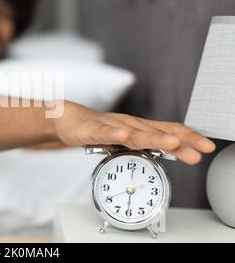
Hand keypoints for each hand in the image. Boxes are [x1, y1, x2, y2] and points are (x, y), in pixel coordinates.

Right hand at [53, 102, 215, 164]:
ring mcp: (110, 126)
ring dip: (154, 138)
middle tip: (198, 151)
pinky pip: (103, 132)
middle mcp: (128, 124)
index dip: (188, 138)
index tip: (206, 147)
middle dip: (180, 142)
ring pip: (134, 133)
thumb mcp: (123, 138)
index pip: (167, 131)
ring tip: (171, 144)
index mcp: (137, 128)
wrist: (65, 118)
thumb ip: (141, 145)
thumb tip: (165, 154)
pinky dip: (114, 133)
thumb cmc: (95, 128)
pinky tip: (123, 135)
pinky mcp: (90, 129)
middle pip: (156, 133)